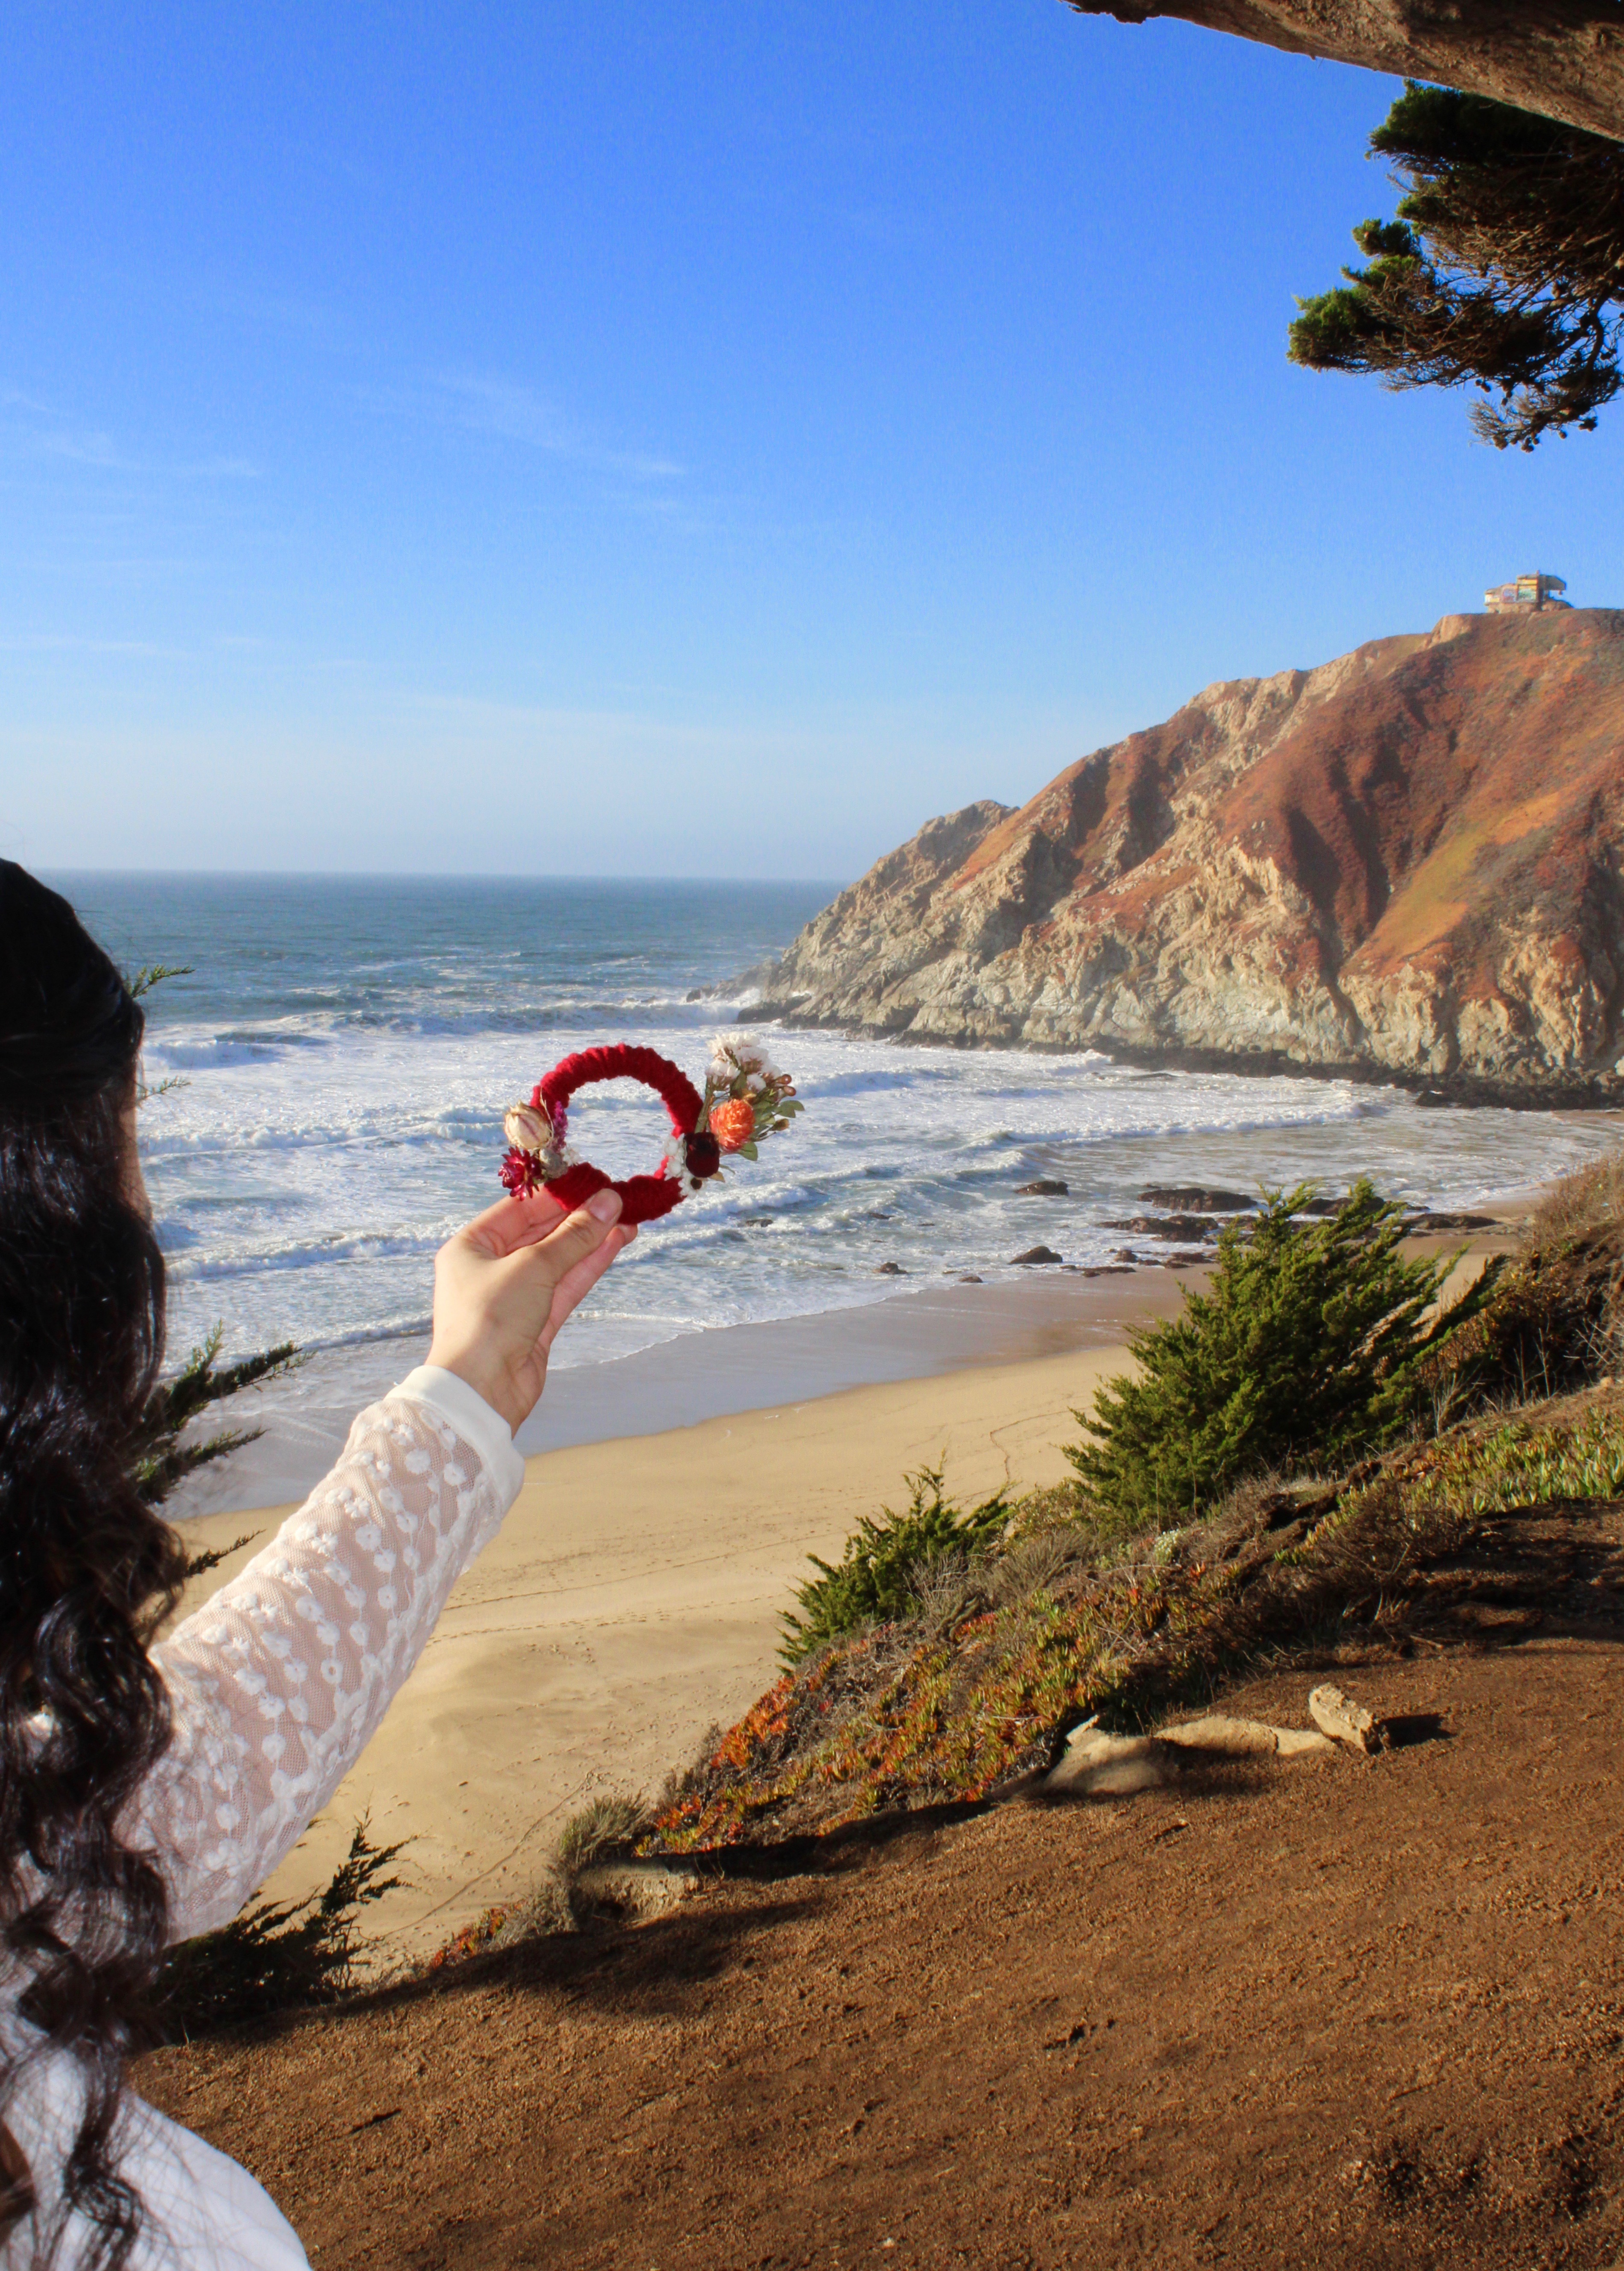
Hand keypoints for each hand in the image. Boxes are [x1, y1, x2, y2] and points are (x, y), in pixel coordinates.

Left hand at [426, 1186, 634, 1433]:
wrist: (482, 1390)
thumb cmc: (489, 1319)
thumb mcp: (533, 1267)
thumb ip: (574, 1235)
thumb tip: (608, 1202)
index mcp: (471, 1247)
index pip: (518, 1210)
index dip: (557, 1196)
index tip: (592, 1184)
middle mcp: (489, 1268)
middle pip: (541, 1234)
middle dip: (579, 1219)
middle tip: (617, 1201)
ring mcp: (514, 1296)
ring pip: (559, 1260)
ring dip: (591, 1241)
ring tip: (626, 1220)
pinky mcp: (535, 1321)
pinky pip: (565, 1285)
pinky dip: (589, 1265)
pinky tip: (614, 1245)